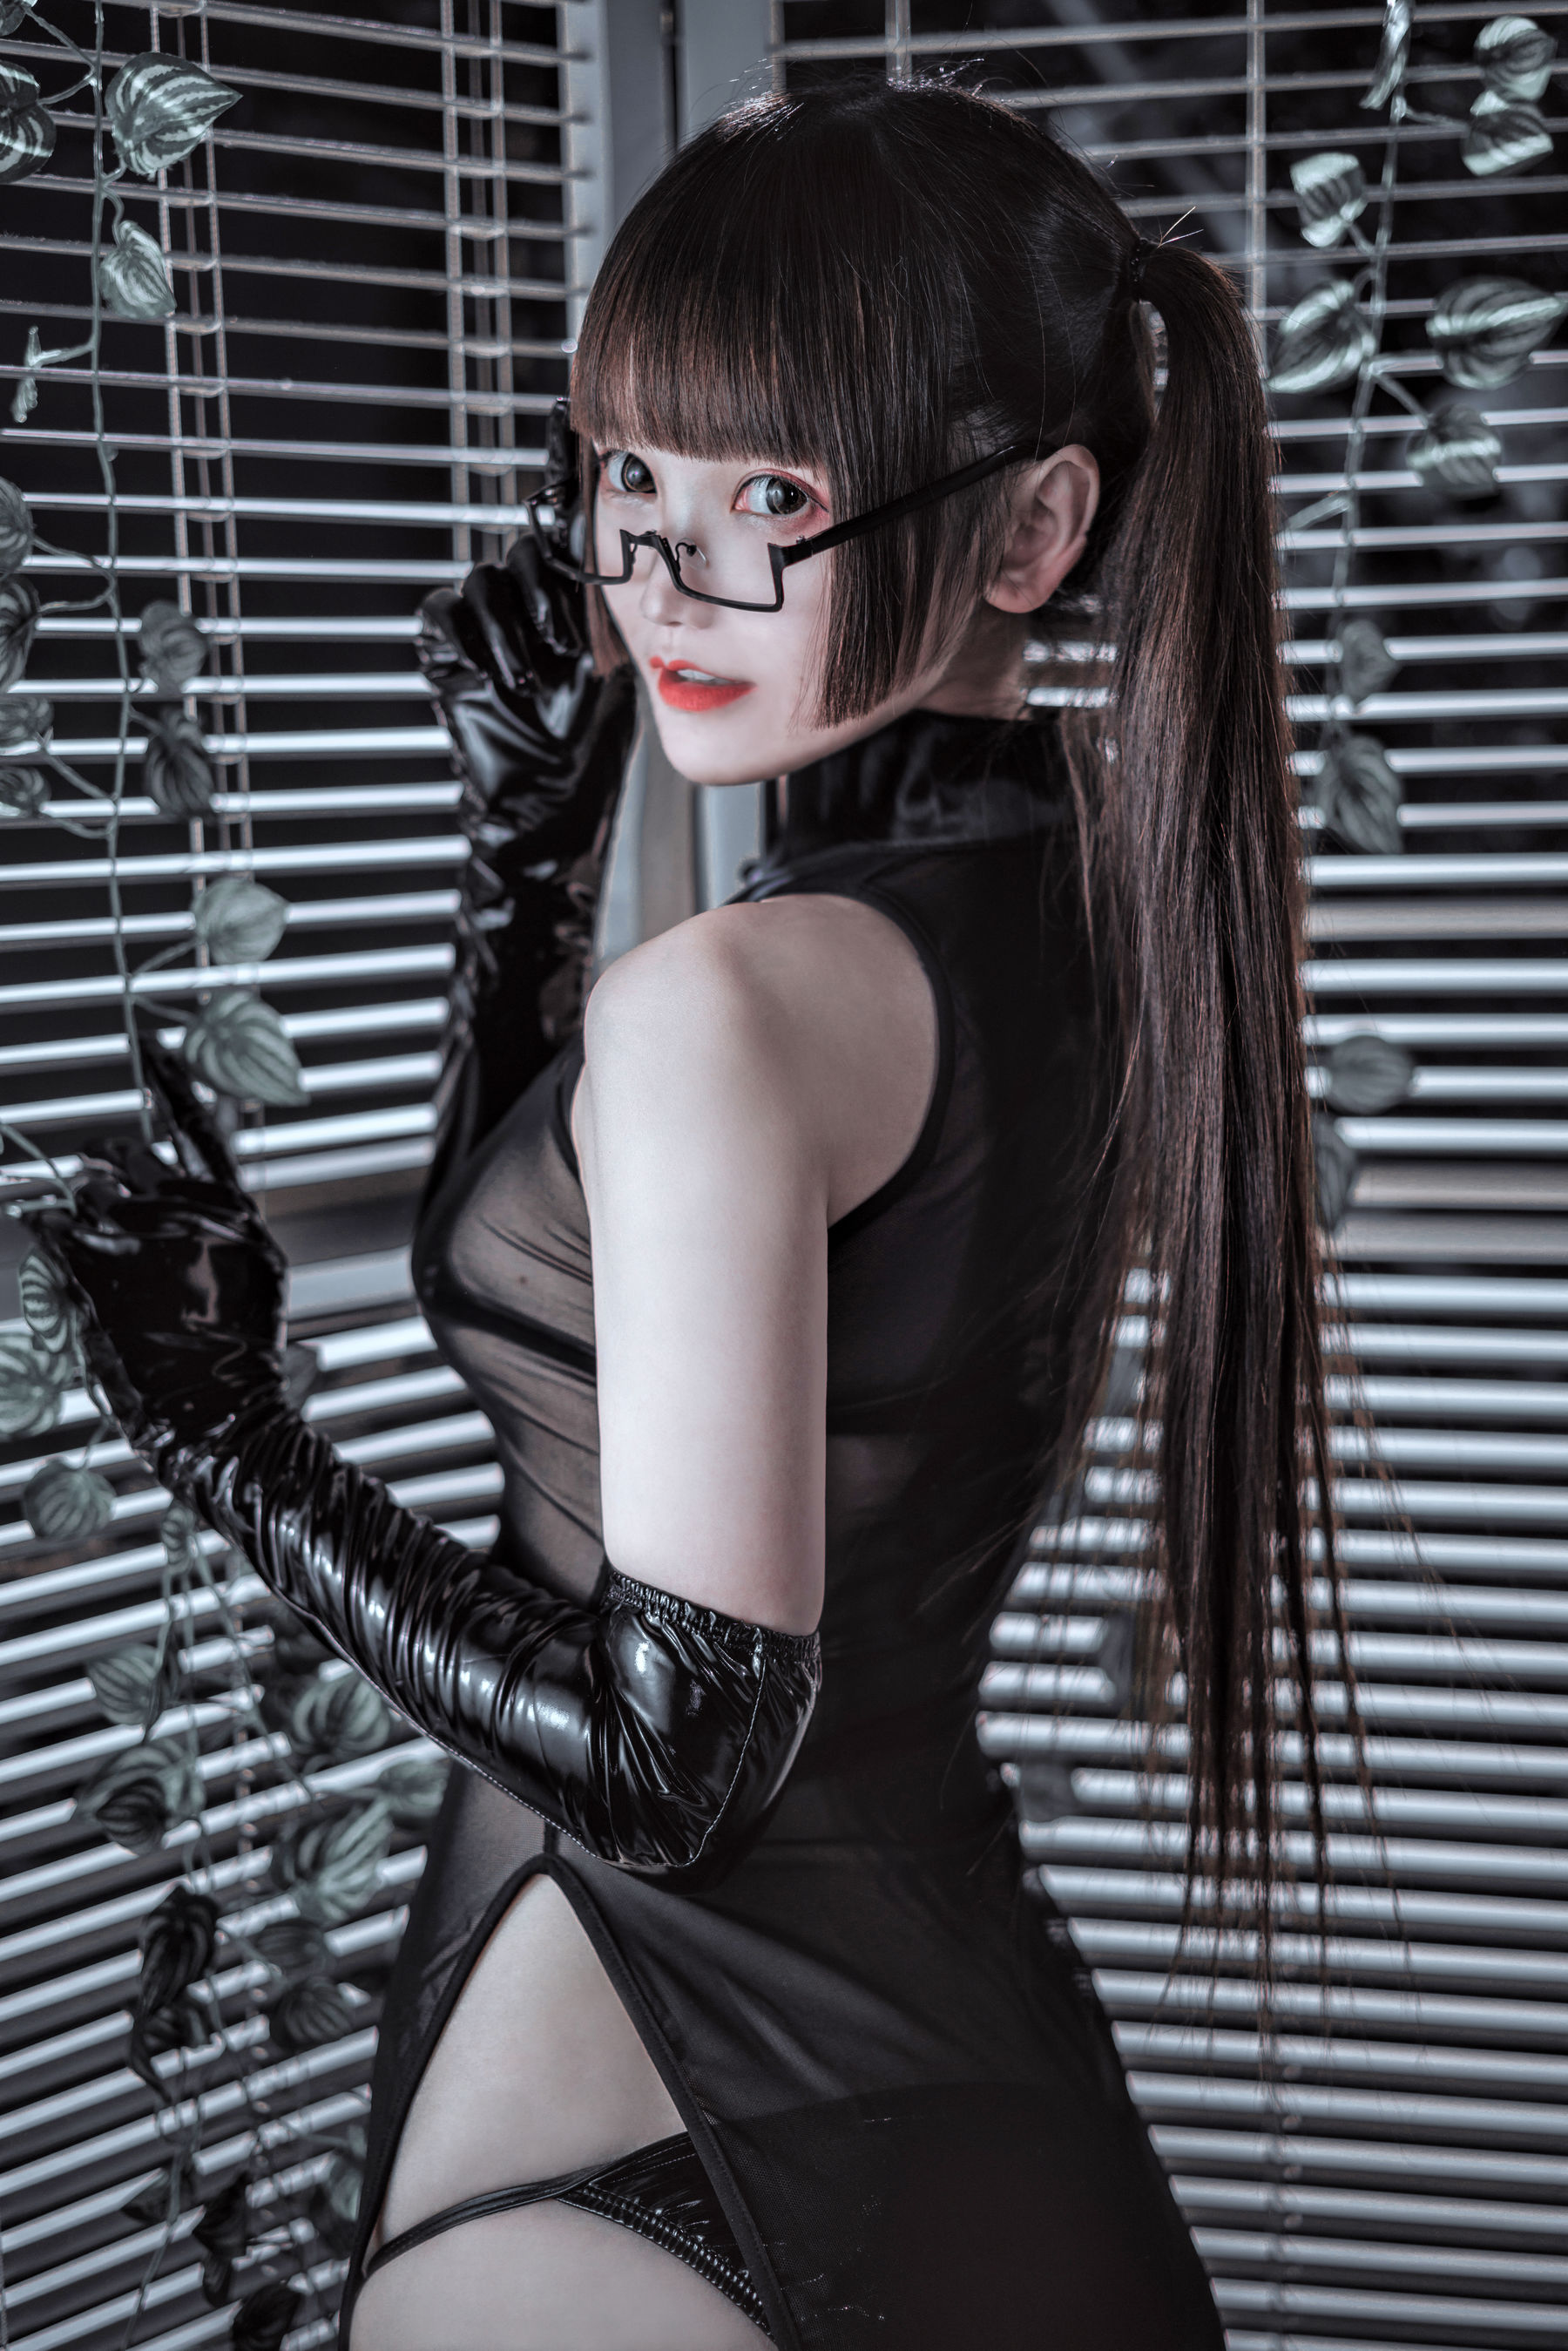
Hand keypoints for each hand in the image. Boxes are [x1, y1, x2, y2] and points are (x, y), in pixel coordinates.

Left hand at [21, 1039, 285, 1477]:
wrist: (224, 1416)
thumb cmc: (243, 1362)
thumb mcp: (257, 1281)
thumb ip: (225, 1232)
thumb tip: (196, 1199)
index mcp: (235, 1217)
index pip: (204, 1133)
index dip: (175, 1088)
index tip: (150, 1054)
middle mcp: (189, 1218)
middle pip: (134, 1160)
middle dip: (110, 1167)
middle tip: (98, 1179)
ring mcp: (143, 1244)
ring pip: (91, 1191)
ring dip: (82, 1205)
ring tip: (86, 1231)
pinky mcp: (101, 1275)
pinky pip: (56, 1229)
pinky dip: (46, 1228)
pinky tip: (45, 1230)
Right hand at [415, 399, 622, 855]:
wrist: (553, 805)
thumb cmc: (592, 745)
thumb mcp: (628, 666)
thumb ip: (630, 610)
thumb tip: (662, 565)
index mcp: (569, 594)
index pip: (563, 517)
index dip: (560, 463)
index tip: (569, 410)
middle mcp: (524, 600)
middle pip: (524, 548)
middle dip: (545, 589)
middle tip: (568, 642)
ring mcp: (482, 624)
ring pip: (487, 580)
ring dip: (517, 623)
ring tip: (543, 672)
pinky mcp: (446, 652)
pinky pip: (446, 615)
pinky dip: (479, 641)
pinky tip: (510, 680)